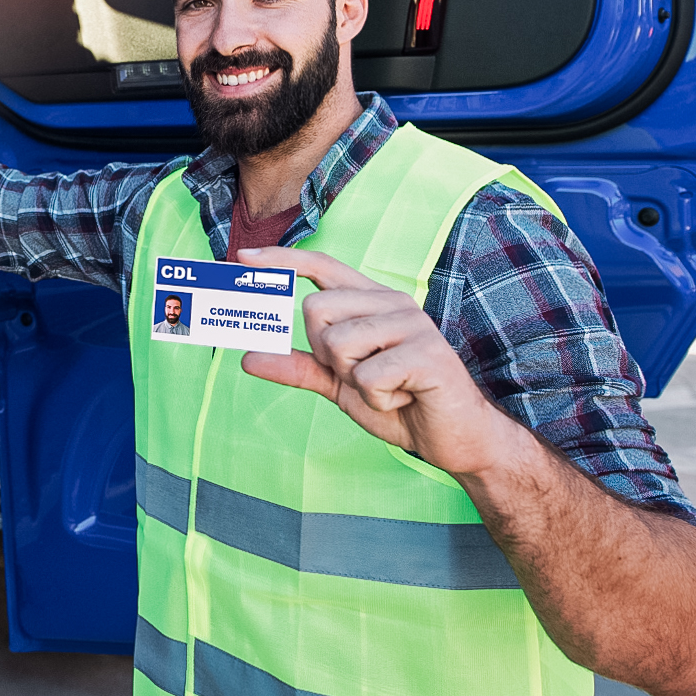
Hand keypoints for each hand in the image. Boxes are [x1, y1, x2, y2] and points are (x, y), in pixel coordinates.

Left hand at [236, 246, 523, 477]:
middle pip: (315, 310)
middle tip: (360, 374)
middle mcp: (391, 302)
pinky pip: (366, 376)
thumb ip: (299, 367)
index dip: (282, 260)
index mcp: (371, 301)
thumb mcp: (340, 385)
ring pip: (337, 343)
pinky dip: (377, 398)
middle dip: (325, 354)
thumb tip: (247, 357)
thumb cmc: (399, 402)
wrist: (454, 439)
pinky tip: (403, 397)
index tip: (241, 256)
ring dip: (352, 379)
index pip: (321, 266)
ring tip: (386, 386)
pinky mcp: (427, 353)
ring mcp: (412, 324)